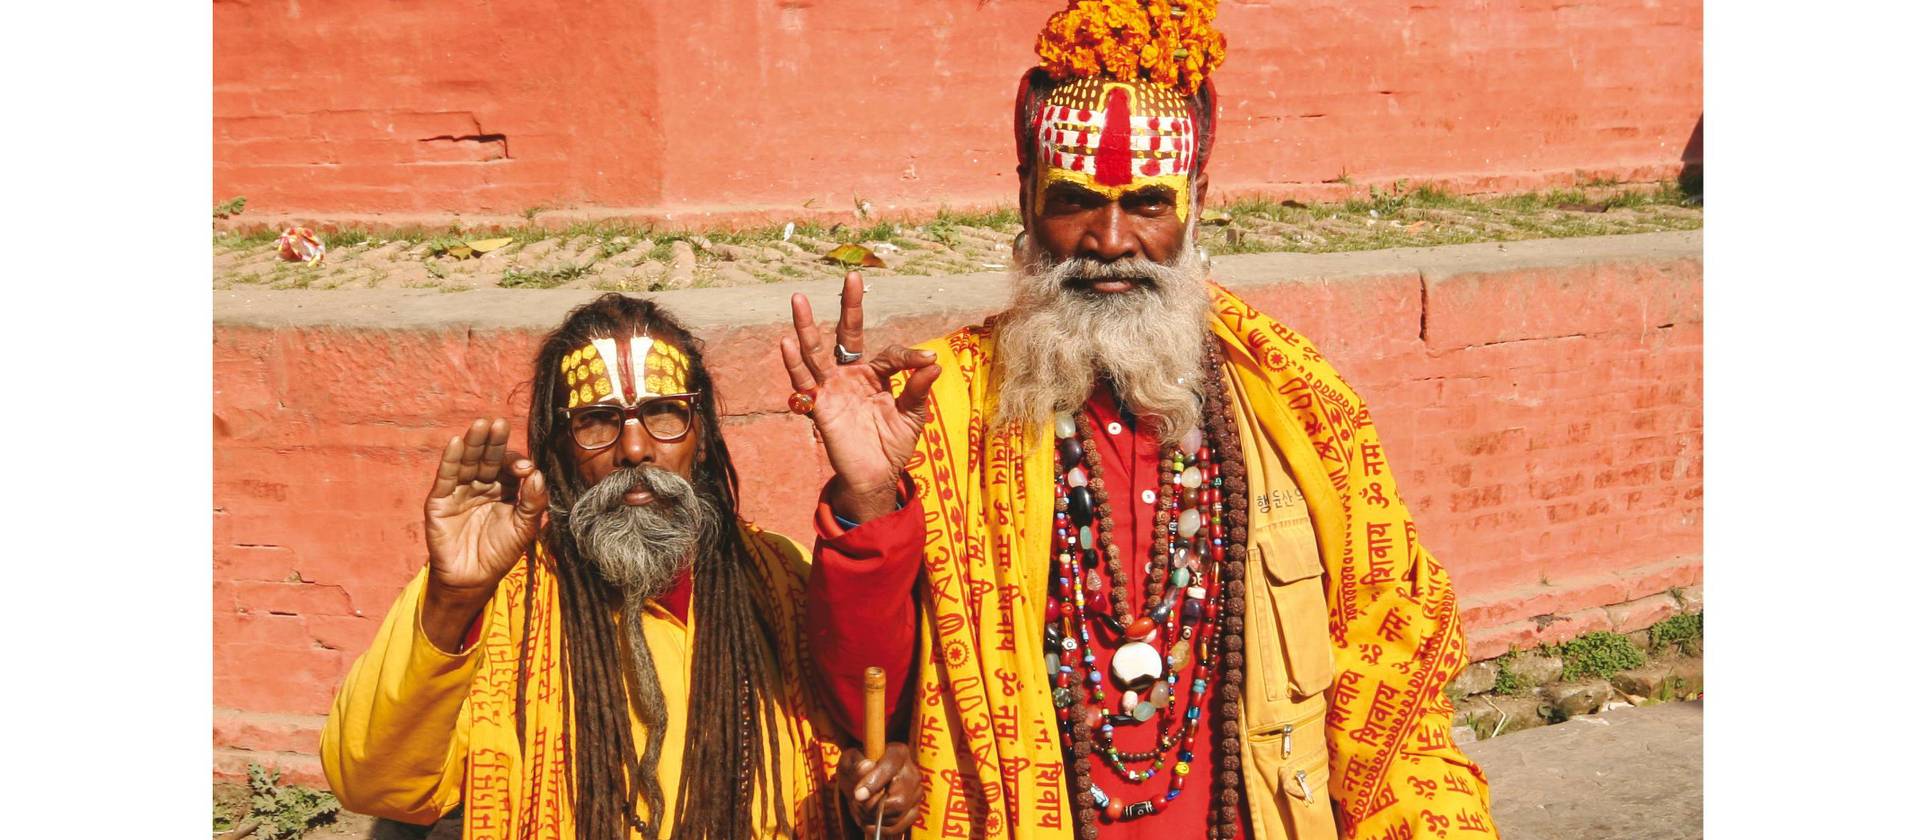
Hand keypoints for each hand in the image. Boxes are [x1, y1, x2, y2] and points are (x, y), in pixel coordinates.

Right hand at [419, 417, 548, 649]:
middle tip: (499, 423)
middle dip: (494, 442)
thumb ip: (533, 502)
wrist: (473, 579)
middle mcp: (482, 485)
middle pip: (488, 458)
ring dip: (473, 443)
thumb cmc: (500, 552)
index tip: (524, 469)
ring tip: (480, 425)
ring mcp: (460, 491)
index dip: (516, 464)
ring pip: (467, 462)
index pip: (510, 468)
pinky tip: (455, 443)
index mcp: (505, 489)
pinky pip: (445, 477)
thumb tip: (537, 474)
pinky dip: (449, 460)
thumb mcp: (524, 528)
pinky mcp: (440, 500)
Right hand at [782, 272, 940, 523]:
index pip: (891, 354)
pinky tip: (787, 342)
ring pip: (817, 352)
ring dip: (807, 326)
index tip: (927, 361)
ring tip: (799, 299)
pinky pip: (804, 383)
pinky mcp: (819, 406)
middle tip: (853, 276)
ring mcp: (833, 388)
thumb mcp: (913, 415)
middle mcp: (852, 375)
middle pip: (847, 334)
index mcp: (877, 374)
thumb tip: (934, 362)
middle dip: (849, 306)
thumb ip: (919, 389)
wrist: (876, 476)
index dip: (909, 356)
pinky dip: (794, 364)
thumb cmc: (893, 444)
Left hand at [836, 742, 922, 836]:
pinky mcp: (914, 809)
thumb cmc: (855, 770)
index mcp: (898, 753)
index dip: (874, 782)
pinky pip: (900, 826)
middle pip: (898, 799)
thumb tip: (867, 767)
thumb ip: (854, 765)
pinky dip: (881, 828)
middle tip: (857, 803)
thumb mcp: (848, 763)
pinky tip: (870, 822)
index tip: (858, 795)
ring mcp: (916, 792)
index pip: (890, 767)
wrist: (862, 783)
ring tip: (861, 809)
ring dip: (875, 817)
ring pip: (898, 814)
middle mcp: (912, 772)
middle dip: (873, 807)